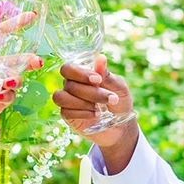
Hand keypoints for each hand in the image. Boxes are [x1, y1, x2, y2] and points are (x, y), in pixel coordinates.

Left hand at [0, 21, 42, 138]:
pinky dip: (7, 95)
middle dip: (28, 60)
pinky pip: (11, 94)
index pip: (1, 35)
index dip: (16, 24)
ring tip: (10, 84)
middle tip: (37, 62)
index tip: (32, 16)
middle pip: (16, 58)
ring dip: (16, 80)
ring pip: (16, 77)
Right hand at [52, 55, 138, 170]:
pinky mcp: (68, 116)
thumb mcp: (119, 87)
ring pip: (62, 97)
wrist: (121, 126)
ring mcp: (68, 101)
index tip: (98, 80)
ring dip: (83, 102)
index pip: (69, 68)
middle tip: (107, 98)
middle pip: (68, 83)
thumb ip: (107, 75)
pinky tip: (95, 115)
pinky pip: (66, 111)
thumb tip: (101, 58)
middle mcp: (72, 86)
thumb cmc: (119, 102)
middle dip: (89, 91)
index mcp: (82, 75)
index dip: (80, 73)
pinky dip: (82, 113)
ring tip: (100, 108)